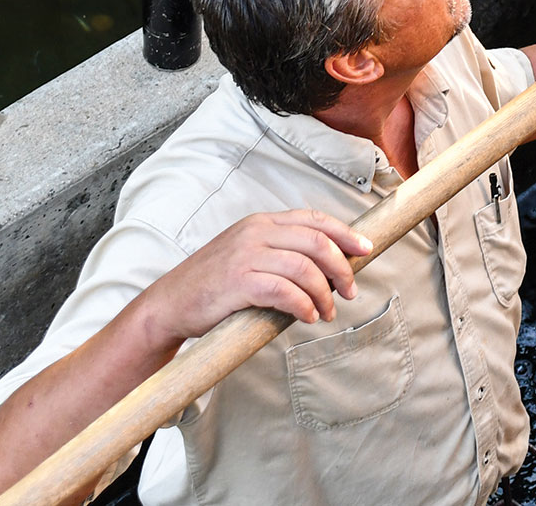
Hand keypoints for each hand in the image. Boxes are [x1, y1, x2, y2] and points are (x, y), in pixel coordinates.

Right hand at [135, 209, 372, 349]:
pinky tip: (308, 316)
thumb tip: (329, 269)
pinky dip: (303, 305)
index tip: (366, 250)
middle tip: (350, 292)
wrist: (169, 305)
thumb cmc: (215, 286)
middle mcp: (255, 232)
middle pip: (317, 242)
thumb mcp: (249, 257)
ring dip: (324, 294)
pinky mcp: (237, 282)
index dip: (346, 233)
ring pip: (304, 268)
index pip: (314, 219)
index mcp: (262, 223)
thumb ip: (282, 254)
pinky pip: (284, 291)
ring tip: (328, 313)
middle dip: (342, 268)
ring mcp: (245, 255)